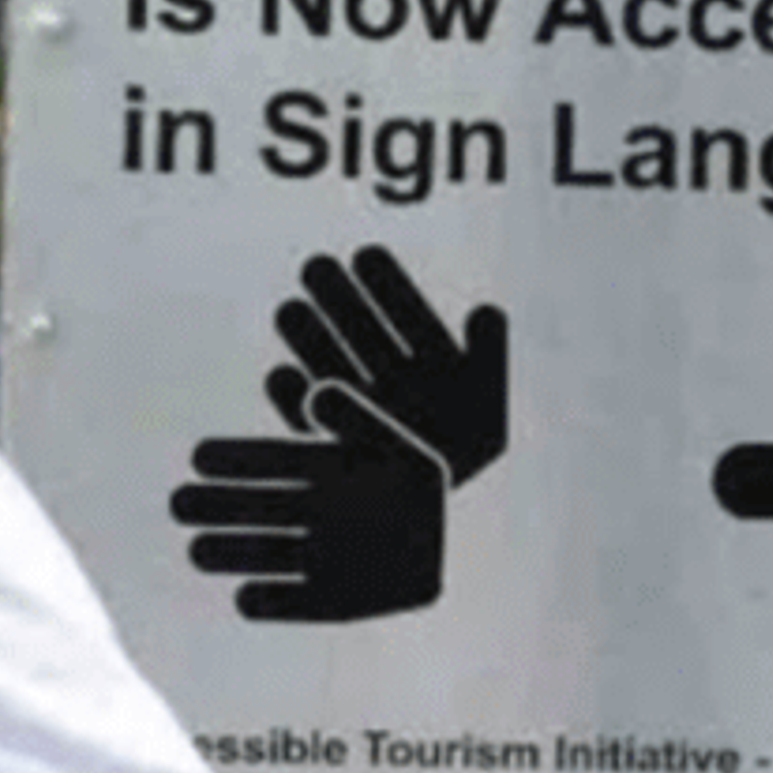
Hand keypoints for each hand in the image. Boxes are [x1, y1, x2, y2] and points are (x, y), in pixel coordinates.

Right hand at [171, 383, 447, 621]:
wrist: (470, 544)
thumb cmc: (430, 486)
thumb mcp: (401, 444)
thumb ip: (360, 419)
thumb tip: (316, 391)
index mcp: (330, 470)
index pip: (273, 462)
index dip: (237, 460)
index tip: (199, 455)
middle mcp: (320, 514)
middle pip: (259, 510)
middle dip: (219, 508)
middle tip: (177, 503)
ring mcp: (328, 557)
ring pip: (270, 556)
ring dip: (233, 554)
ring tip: (195, 551)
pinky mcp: (340, 599)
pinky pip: (302, 604)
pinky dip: (276, 604)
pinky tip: (245, 599)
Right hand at [266, 247, 507, 486]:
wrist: (433, 517)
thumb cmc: (464, 458)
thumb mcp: (489, 412)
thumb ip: (490, 359)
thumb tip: (487, 309)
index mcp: (428, 360)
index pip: (405, 312)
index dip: (385, 283)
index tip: (364, 254)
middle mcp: (386, 376)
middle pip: (358, 328)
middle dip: (337, 297)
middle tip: (316, 267)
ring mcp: (355, 404)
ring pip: (326, 361)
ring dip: (307, 336)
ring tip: (290, 310)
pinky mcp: (325, 438)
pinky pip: (301, 415)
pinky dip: (289, 398)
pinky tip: (281, 375)